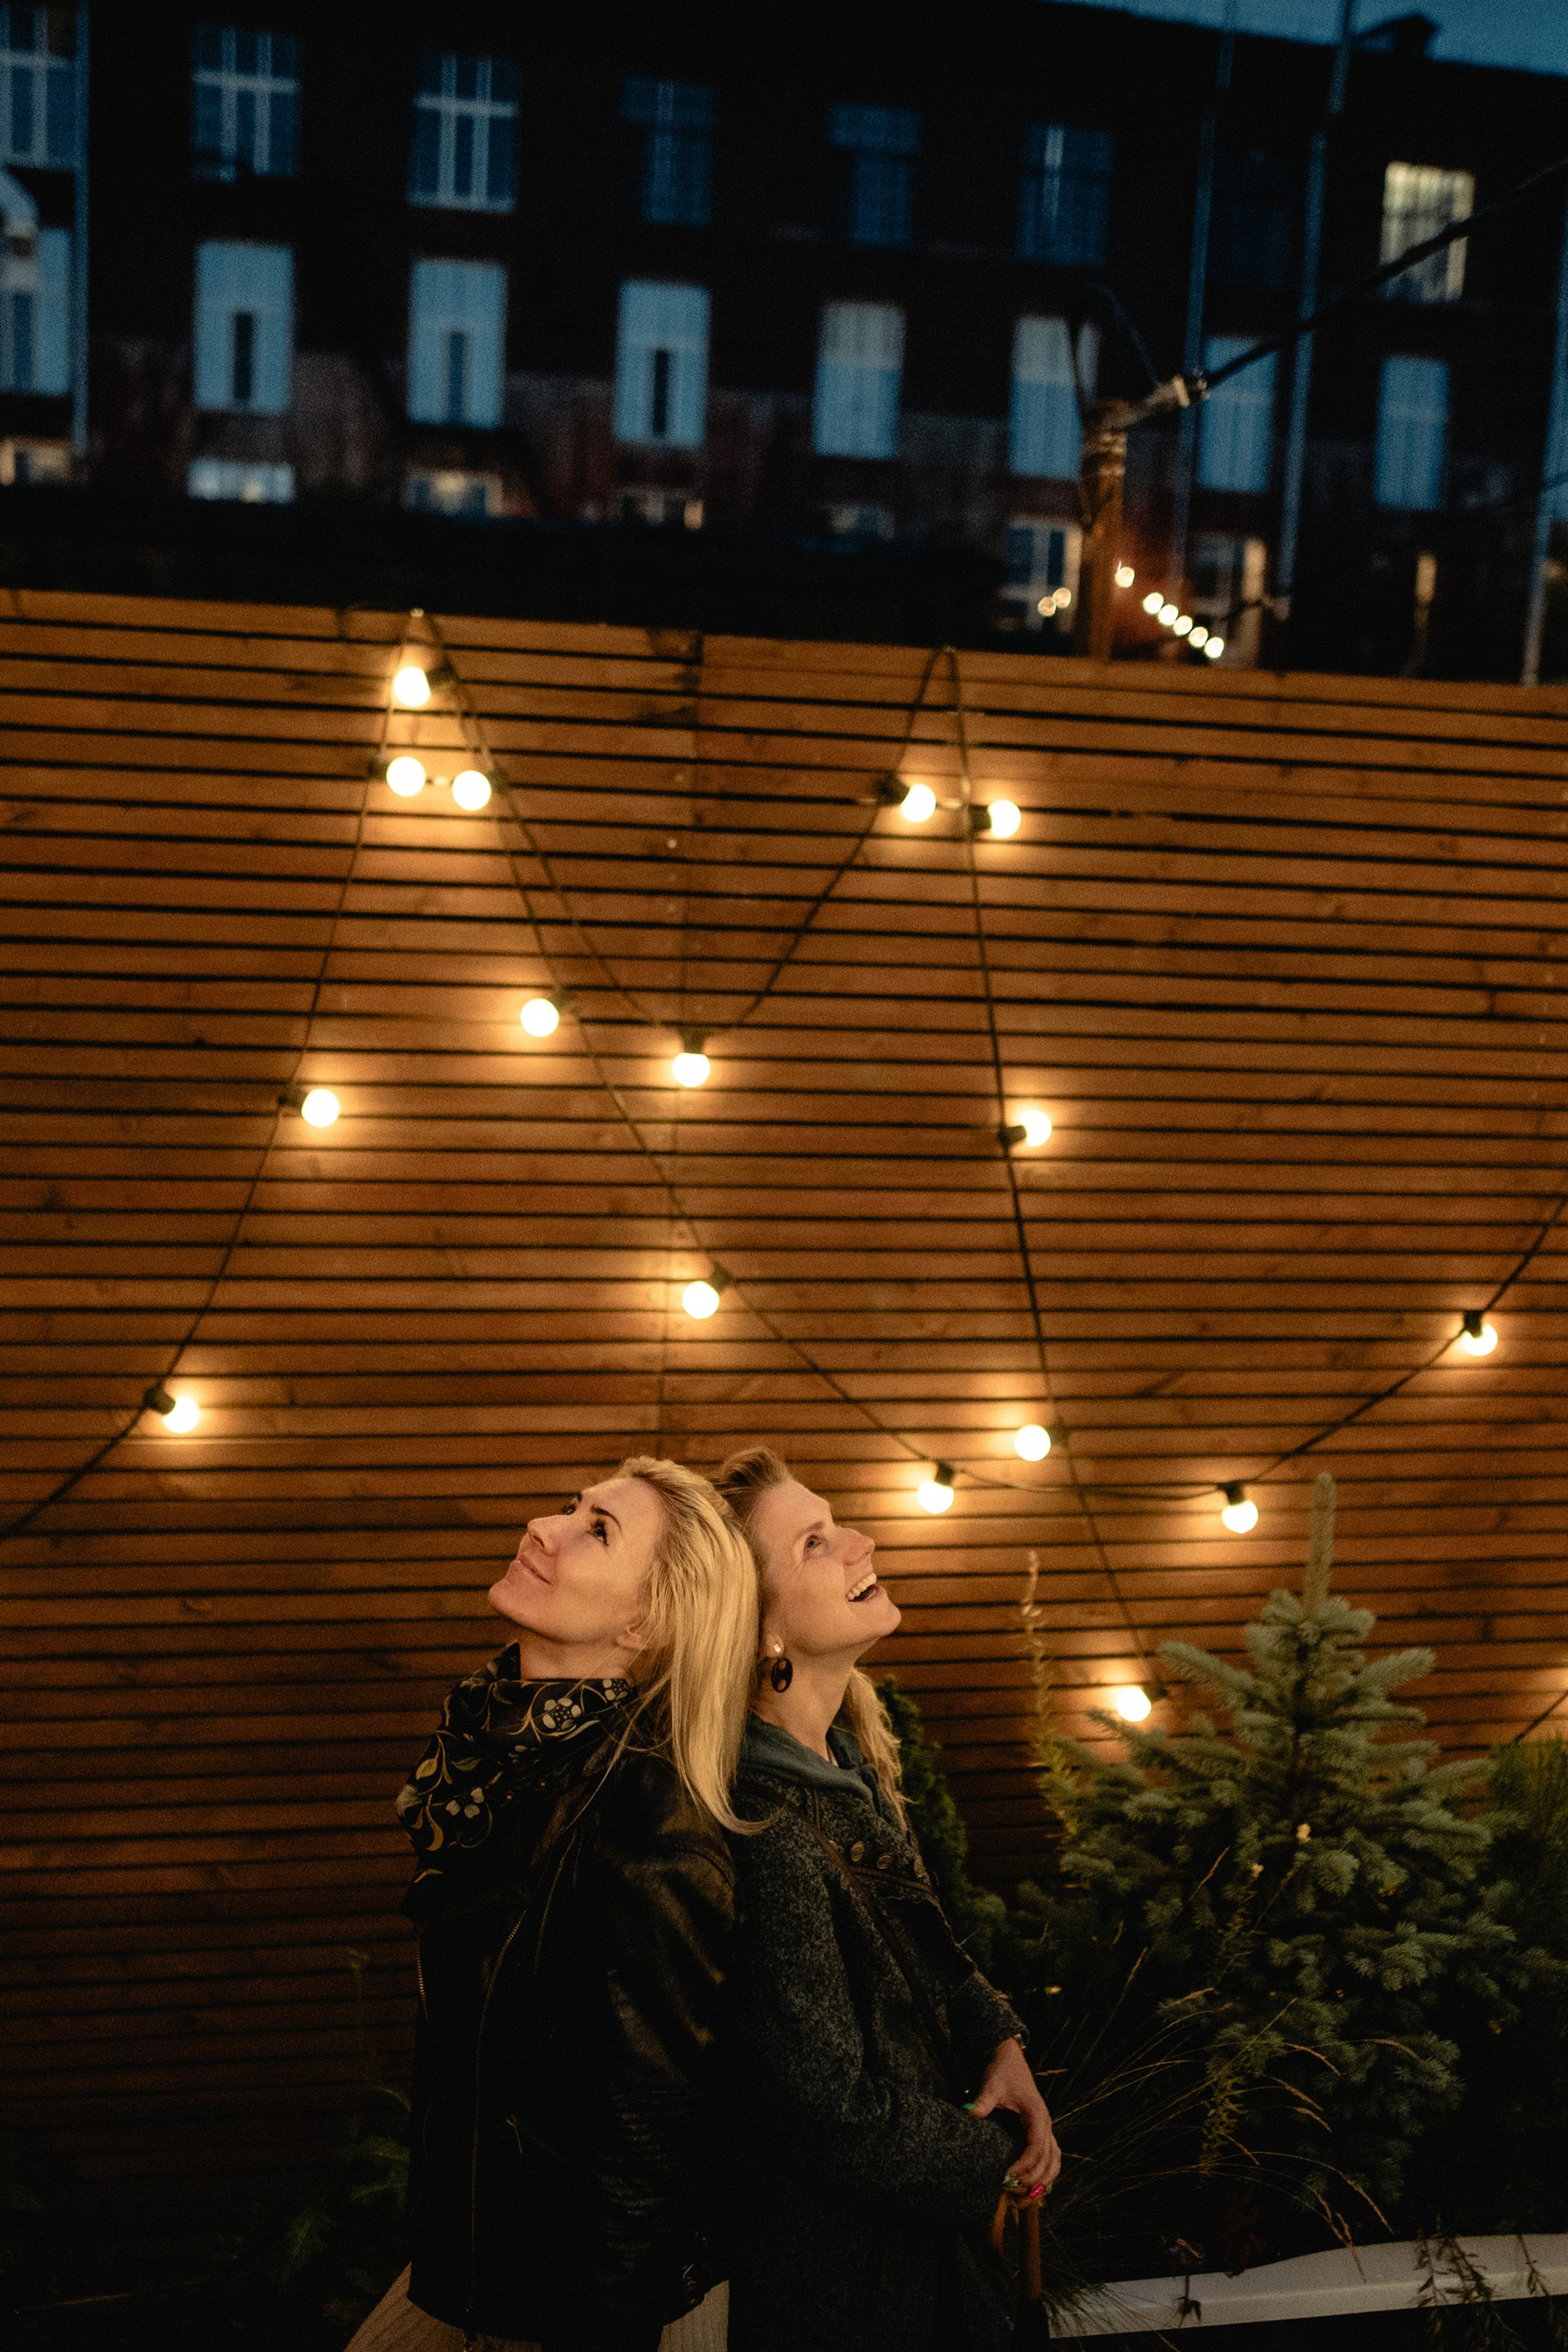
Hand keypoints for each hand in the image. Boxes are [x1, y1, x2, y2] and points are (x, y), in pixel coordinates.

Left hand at [969, 2036, 1060, 2193]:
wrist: (1009, 2058)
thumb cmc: (1001, 2071)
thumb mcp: (991, 2084)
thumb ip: (983, 2101)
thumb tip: (969, 2113)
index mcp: (1037, 2114)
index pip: (1036, 2147)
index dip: (1025, 2165)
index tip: (1007, 2176)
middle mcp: (1045, 2124)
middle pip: (1048, 2160)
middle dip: (1033, 2179)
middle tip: (1011, 2191)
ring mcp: (1045, 2128)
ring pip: (1054, 2161)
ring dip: (1044, 2181)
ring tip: (1025, 2198)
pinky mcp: (1041, 2131)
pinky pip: (1051, 2157)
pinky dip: (1047, 2174)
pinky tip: (1034, 2188)